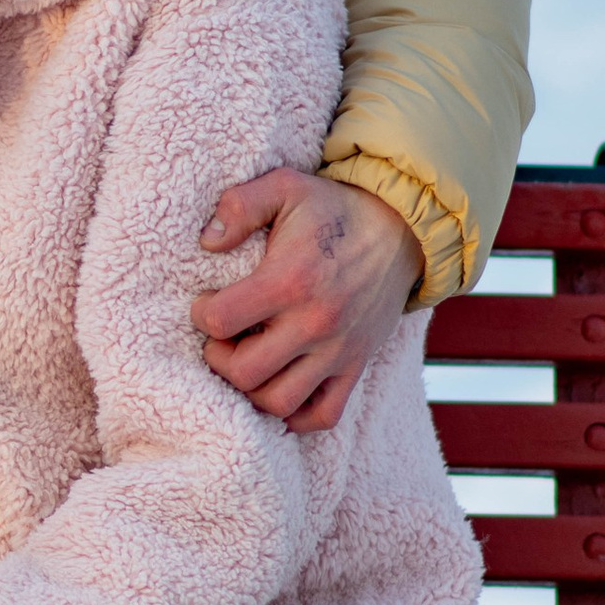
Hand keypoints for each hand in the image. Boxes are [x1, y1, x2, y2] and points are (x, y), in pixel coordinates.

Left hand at [195, 171, 422, 433]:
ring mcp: (339, 351)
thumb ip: (240, 204)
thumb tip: (208, 240)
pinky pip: (323, 416)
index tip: (207, 303)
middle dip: (219, 358)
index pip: (222, 320)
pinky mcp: (356, 366)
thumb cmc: (334, 209)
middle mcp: (315, 323)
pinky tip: (278, 388)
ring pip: (278, 402)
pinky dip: (296, 417)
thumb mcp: (286, 186)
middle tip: (221, 338)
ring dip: (251, 389)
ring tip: (247, 361)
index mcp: (291, 280)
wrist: (402, 229)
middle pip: (244, 373)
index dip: (202, 314)